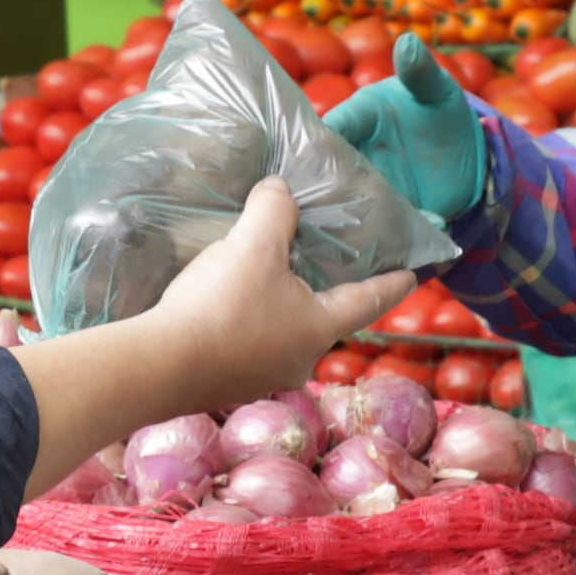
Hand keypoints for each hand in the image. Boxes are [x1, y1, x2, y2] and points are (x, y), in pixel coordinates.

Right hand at [15, 182, 413, 497]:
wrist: (161, 365)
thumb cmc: (223, 305)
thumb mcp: (253, 244)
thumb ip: (274, 210)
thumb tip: (280, 190)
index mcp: (320, 328)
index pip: (369, 300)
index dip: (392, 282)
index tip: (414, 273)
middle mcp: (299, 360)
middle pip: (322, 320)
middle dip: (321, 295)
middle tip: (317, 269)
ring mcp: (261, 378)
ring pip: (281, 335)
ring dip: (277, 311)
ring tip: (261, 283)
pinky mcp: (224, 385)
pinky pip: (244, 347)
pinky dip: (242, 326)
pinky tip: (220, 308)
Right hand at [323, 34, 489, 223]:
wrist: (468, 155)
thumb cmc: (442, 110)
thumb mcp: (437, 89)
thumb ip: (421, 71)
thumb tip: (408, 41)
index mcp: (360, 117)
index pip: (334, 126)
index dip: (320, 140)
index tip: (313, 154)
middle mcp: (356, 153)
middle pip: (330, 170)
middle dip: (325, 186)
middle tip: (321, 202)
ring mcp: (369, 186)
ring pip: (349, 203)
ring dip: (352, 218)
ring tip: (361, 231)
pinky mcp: (388, 214)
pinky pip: (381, 227)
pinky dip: (391, 238)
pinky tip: (406, 240)